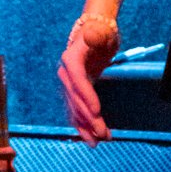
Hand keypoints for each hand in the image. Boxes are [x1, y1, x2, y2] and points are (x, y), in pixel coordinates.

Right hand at [58, 17, 118, 144]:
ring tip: (98, 142)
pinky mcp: (76, 90)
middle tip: (103, 134)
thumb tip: (92, 34)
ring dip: (86, 127)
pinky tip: (91, 137)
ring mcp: (69, 84)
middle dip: (89, 118)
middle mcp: (66, 73)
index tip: (97, 111)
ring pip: (75, 109)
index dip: (86, 97)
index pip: (78, 81)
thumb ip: (97, 34)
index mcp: (71, 59)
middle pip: (76, 99)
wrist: (95, 29)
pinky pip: (77, 110)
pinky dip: (83, 124)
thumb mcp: (100, 30)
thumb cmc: (100, 29)